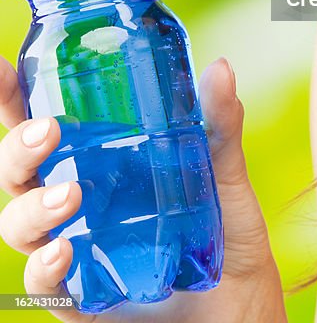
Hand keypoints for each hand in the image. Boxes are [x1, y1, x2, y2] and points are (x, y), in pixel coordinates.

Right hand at [0, 55, 286, 322]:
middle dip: (17, 148)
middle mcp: (76, 200)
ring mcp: (74, 247)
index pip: (43, 126)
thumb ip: (219, 124)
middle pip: (18, 171)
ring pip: (19, 223)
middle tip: (46, 132)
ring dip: (32, 206)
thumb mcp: (224, 174)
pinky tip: (62, 251)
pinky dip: (44, 266)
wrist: (241, 306)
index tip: (2, 70)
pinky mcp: (81, 296)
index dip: (13, 100)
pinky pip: (45, 283)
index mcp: (99, 160)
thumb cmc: (224, 233)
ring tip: (70, 196)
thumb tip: (219, 68)